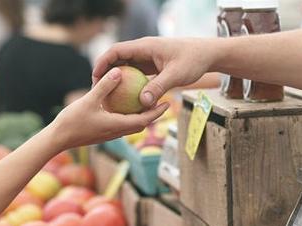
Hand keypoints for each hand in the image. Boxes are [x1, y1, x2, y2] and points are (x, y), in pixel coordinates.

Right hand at [50, 67, 168, 150]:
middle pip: (141, 124)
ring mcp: (110, 134)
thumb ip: (105, 86)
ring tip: (146, 102)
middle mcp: (117, 132)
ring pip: (131, 125)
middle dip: (153, 114)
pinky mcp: (103, 132)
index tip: (167, 103)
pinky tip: (124, 105)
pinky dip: (128, 115)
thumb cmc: (72, 121)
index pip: (144, 120)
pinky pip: (121, 124)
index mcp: (117, 126)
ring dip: (141, 116)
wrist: (58, 139)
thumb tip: (119, 71)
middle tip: (162, 101)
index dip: (157, 112)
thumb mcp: (89, 100)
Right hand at [93, 37, 216, 107]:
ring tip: (107, 96)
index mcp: (145, 46)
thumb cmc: (193, 60)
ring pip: (126, 67)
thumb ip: (158, 87)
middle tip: (96, 90)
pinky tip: (126, 100)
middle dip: (105, 73)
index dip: (102, 62)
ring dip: (116, 80)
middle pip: (117, 59)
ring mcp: (147, 58)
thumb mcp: (176, 75)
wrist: (207, 54)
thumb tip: (143, 103)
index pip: (116, 51)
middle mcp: (143, 50)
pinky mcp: (152, 66)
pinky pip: (136, 75)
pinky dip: (129, 85)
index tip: (95, 77)